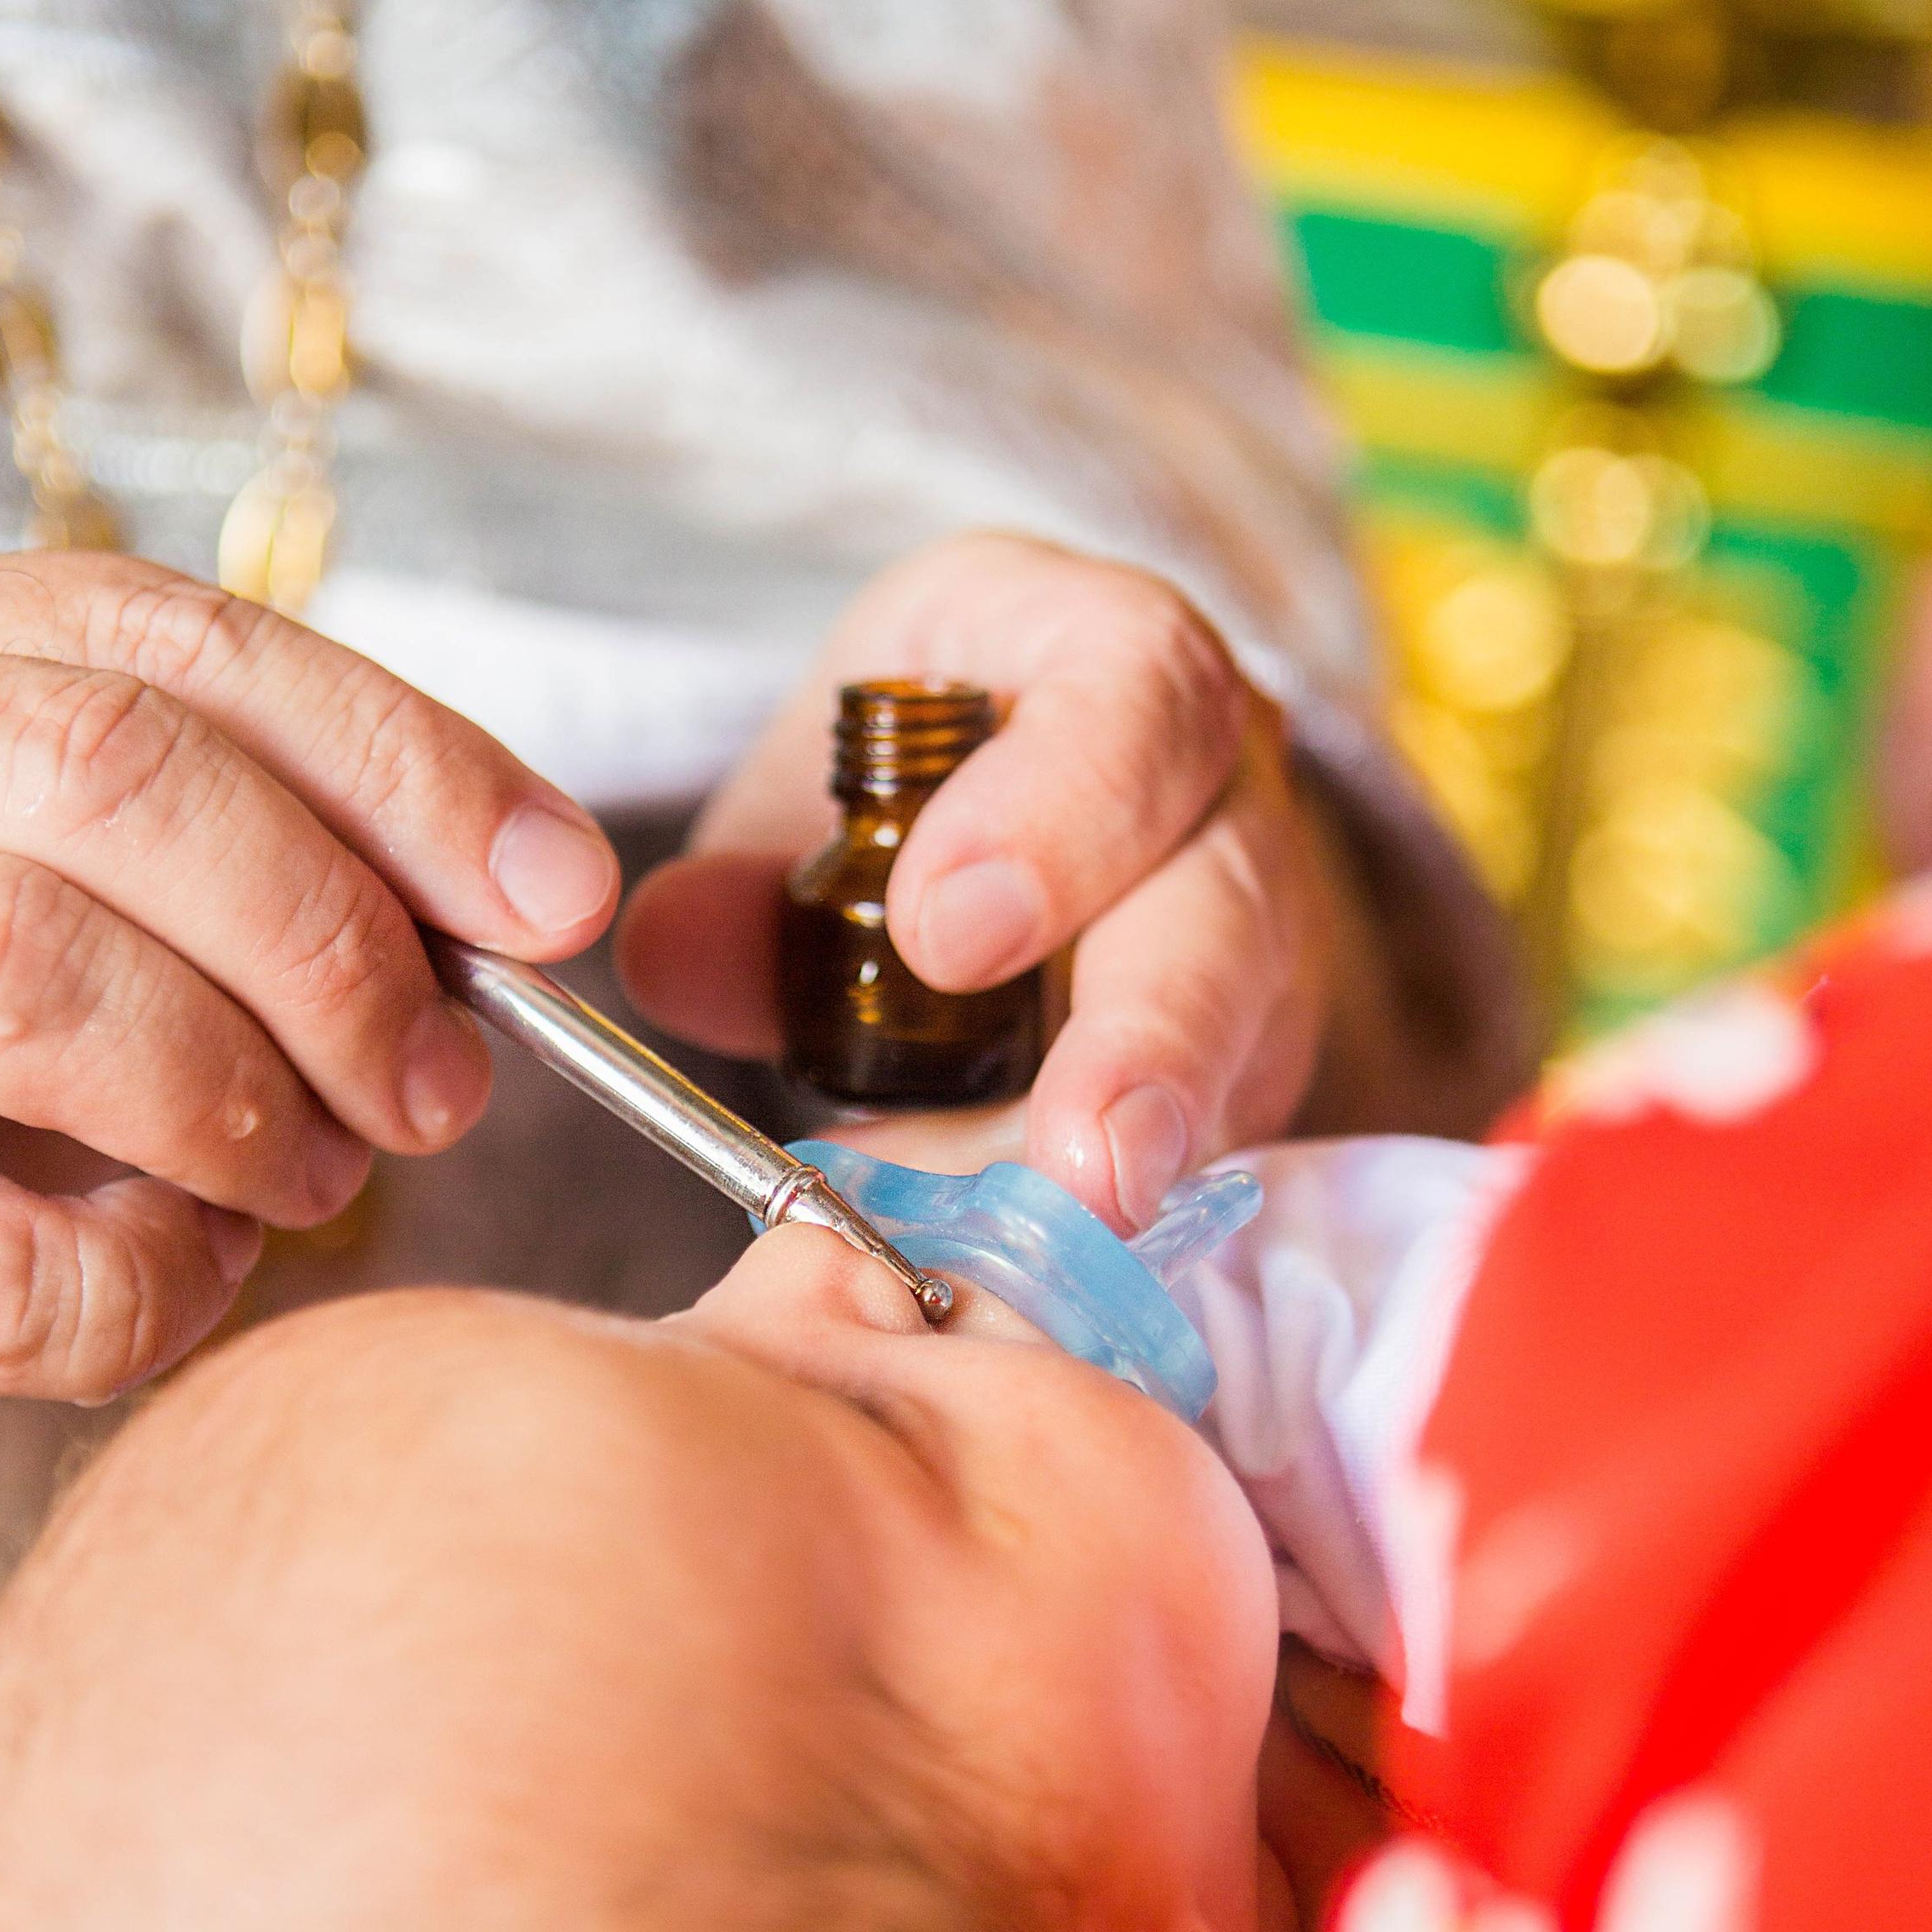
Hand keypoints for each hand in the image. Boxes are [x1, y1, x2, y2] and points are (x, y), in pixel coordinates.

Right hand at [0, 550, 617, 1440]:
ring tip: (302, 1179)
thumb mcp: (68, 913)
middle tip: (438, 1084)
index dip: (397, 761)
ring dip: (237, 1095)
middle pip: (105, 769)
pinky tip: (170, 1282)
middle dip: (332, 937)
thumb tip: (517, 900)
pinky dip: (142, 1290)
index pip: (159, 641)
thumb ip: (231, 865)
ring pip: (27, 964)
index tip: (559, 892)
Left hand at [615, 535, 1332, 1230]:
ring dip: (1151, 1158)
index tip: (942, 936)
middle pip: (1224, 910)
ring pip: (1241, 1049)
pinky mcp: (1249, 1073)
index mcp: (1114, 662)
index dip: (1052, 821)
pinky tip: (1047, 1269)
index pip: (1134, 702)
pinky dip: (1125, 1214)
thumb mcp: (817, 783)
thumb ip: (742, 871)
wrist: (1029, 821)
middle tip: (1081, 1160)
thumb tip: (670, 956)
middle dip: (1151, 1042)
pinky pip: (1214, 1146)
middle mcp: (1227, 796)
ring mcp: (1262, 946)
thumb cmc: (922, 787)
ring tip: (1076, 1235)